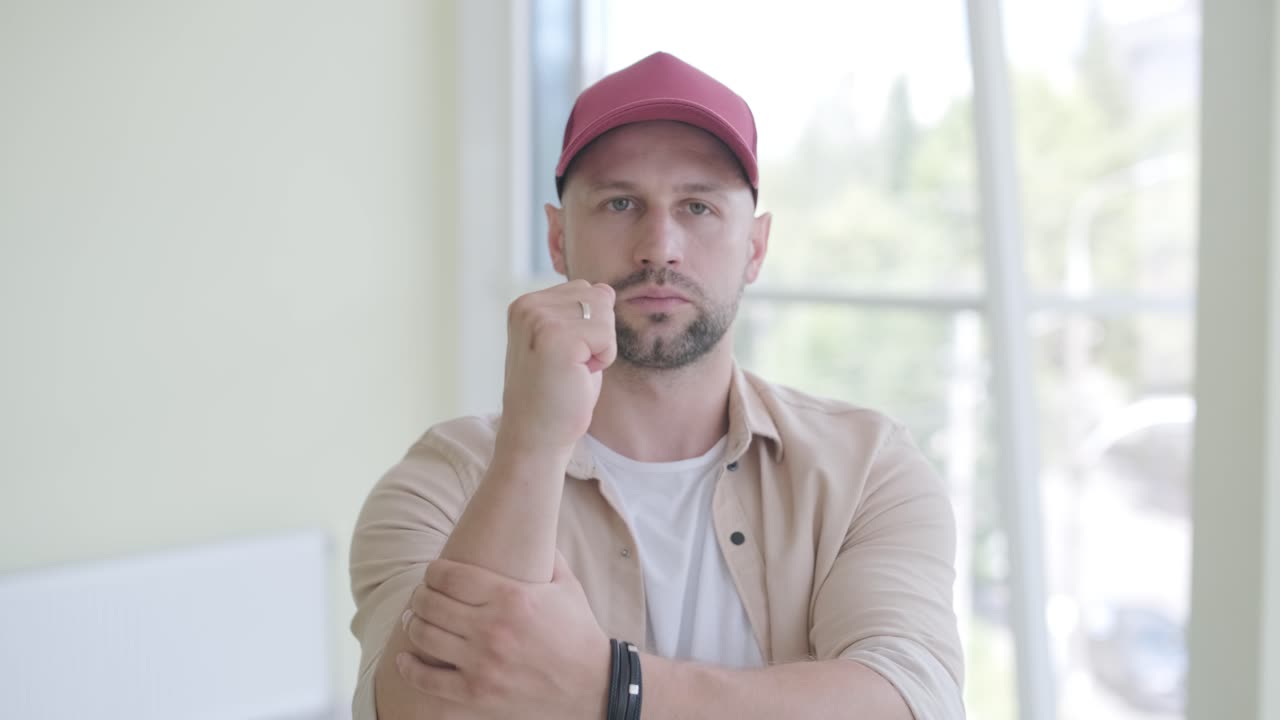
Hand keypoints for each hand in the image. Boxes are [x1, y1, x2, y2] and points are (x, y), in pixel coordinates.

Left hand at [398, 552, 610, 719]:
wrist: (593, 687)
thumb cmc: (579, 632)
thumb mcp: (567, 586)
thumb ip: (547, 555)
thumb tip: (536, 525)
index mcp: (511, 597)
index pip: (450, 575)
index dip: (433, 571)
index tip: (433, 573)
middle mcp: (492, 628)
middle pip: (430, 602)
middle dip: (420, 595)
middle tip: (421, 596)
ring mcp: (482, 664)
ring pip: (424, 636)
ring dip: (413, 624)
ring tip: (414, 620)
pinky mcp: (477, 694)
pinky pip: (427, 679)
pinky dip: (409, 667)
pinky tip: (406, 657)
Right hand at [499, 279, 616, 456]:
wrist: (536, 436)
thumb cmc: (557, 393)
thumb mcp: (566, 341)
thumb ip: (580, 311)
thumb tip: (605, 288)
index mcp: (526, 303)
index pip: (586, 290)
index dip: (589, 327)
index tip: (565, 355)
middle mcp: (528, 306)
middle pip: (599, 297)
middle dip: (598, 334)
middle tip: (571, 365)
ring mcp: (539, 320)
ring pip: (605, 313)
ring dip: (601, 347)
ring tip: (573, 369)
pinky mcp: (556, 338)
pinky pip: (607, 336)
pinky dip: (603, 360)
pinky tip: (577, 375)